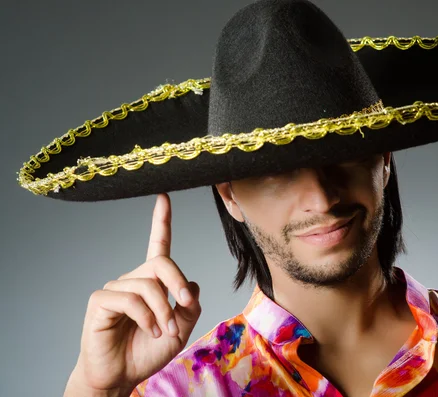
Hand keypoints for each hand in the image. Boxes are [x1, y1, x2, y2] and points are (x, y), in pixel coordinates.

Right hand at [68, 193, 201, 393]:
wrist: (122, 376)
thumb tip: (193, 284)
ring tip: (163, 332)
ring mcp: (115, 288)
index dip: (161, 220)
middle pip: (161, 262)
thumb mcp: (181, 330)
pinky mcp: (100, 300)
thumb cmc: (148, 352)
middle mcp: (133, 279)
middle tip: (183, 307)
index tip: (163, 197)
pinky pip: (130, 299)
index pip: (158, 245)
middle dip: (177, 283)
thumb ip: (190, 306)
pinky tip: (149, 331)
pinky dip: (146, 317)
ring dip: (162, 312)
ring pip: (148, 285)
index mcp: (152, 282)